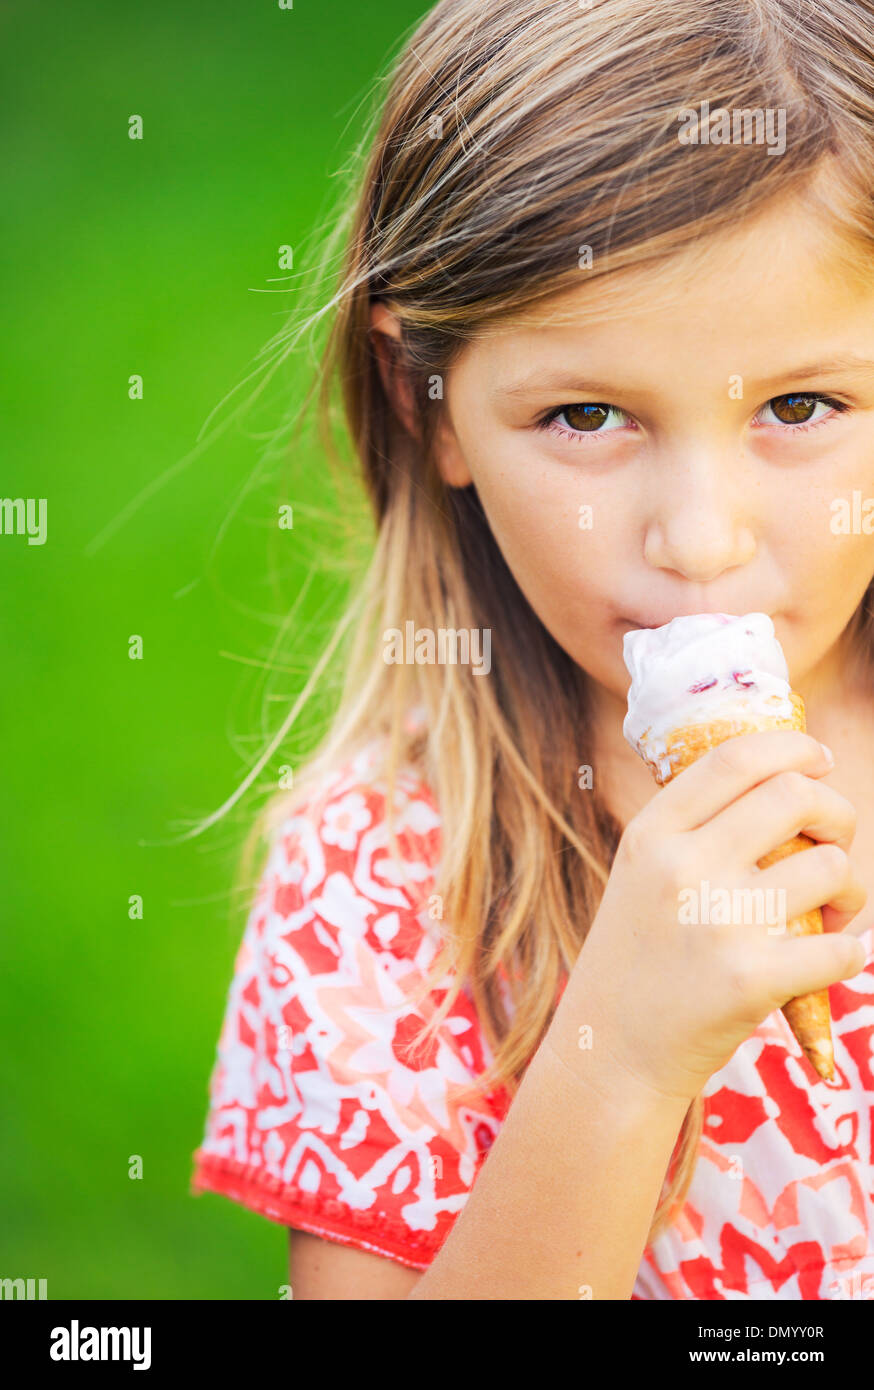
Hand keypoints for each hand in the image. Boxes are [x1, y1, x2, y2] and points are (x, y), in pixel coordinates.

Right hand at [573, 730, 867, 1103]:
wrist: (611, 1055)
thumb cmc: (637, 961)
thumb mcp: (640, 876)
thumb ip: (694, 831)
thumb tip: (783, 783)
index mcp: (652, 834)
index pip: (736, 758)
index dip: (795, 749)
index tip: (820, 760)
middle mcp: (682, 867)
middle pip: (796, 795)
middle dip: (837, 814)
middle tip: (833, 843)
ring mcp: (718, 922)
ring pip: (831, 867)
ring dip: (850, 891)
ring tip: (830, 916)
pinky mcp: (752, 979)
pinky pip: (842, 948)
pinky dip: (849, 953)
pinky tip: (828, 961)